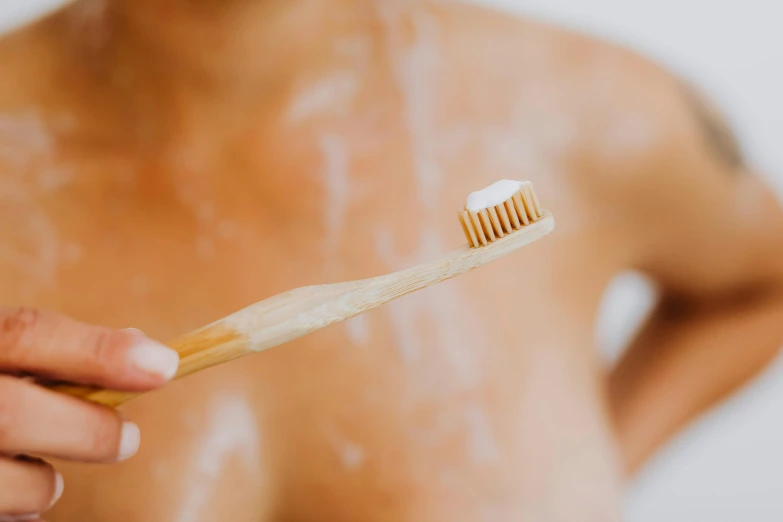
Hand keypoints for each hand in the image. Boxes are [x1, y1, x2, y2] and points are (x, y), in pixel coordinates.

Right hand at [0, 308, 178, 520]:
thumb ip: (48, 353)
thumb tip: (146, 353)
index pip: (23, 334)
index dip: (98, 351)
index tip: (165, 366)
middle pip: (14, 413)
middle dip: (86, 429)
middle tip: (127, 439)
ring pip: (8, 483)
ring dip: (44, 485)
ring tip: (44, 475)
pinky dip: (19, 515)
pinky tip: (11, 502)